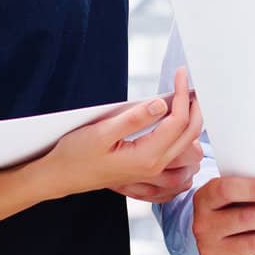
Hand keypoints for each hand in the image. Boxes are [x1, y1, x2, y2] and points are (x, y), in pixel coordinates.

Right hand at [39, 67, 203, 197]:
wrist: (60, 176)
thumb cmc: (76, 154)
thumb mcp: (102, 132)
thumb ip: (134, 119)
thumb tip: (162, 104)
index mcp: (146, 156)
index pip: (177, 121)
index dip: (183, 95)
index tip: (181, 75)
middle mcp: (153, 168)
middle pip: (190, 137)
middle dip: (194, 107)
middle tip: (188, 86)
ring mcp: (151, 177)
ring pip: (189, 157)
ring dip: (193, 133)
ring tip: (187, 109)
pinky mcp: (145, 179)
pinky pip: (178, 175)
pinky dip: (186, 160)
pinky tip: (181, 145)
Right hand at [192, 176, 254, 254]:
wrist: (214, 248)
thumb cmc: (232, 215)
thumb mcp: (233, 199)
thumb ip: (253, 194)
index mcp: (205, 199)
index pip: (226, 190)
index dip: (254, 189)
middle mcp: (203, 226)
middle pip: (246, 218)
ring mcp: (210, 252)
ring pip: (254, 244)